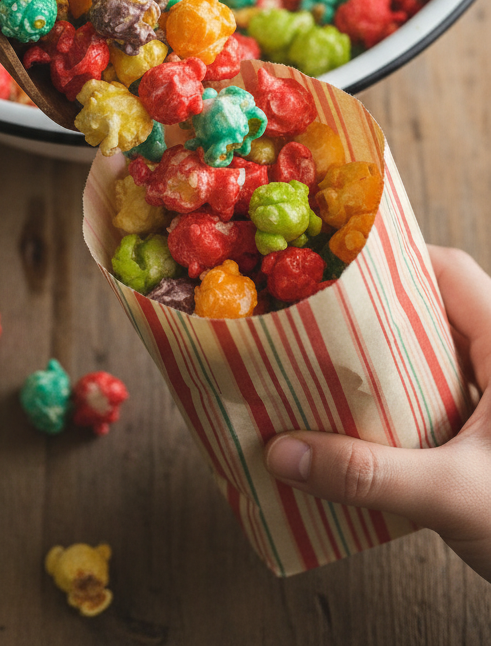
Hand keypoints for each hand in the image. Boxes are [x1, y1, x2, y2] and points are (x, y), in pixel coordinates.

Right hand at [265, 246, 490, 581]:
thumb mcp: (456, 494)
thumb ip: (370, 474)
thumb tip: (284, 452)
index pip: (449, 272)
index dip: (392, 260)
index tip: (333, 266)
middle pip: (432, 313)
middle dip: (372, 317)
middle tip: (313, 321)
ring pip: (432, 360)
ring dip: (381, 367)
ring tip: (323, 373)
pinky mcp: (490, 440)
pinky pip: (436, 401)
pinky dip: (397, 407)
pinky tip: (358, 430)